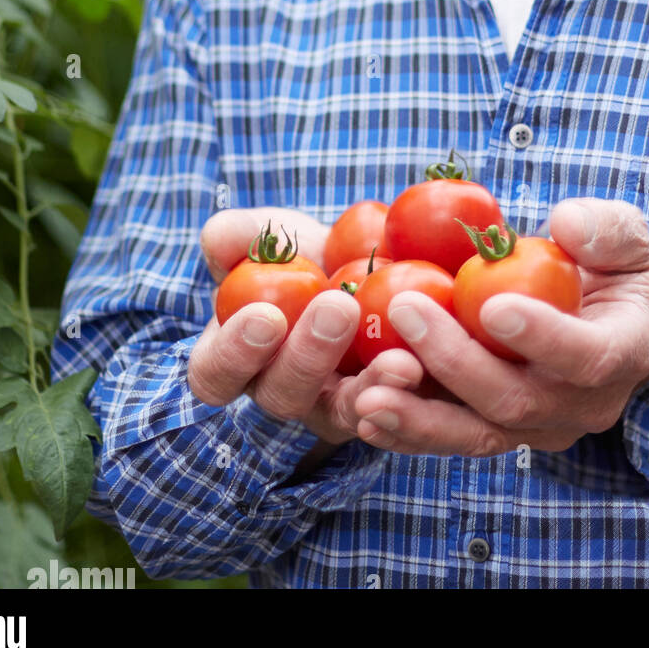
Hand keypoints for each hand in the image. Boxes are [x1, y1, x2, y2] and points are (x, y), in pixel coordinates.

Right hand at [187, 206, 423, 443]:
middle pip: (283, 395)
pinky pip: (400, 412)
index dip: (235, 354)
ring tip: (400, 360)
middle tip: (338, 309)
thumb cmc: (297, 253)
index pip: (216, 374)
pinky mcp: (388, 404)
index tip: (264, 316)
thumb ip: (239, 235)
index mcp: (235, 359)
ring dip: (372, 387)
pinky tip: (432, 369)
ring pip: (345, 412)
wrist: (362, 261)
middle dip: (309, 357)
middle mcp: (281, 390)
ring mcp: (334, 405)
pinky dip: (416, 394)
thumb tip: (221, 237)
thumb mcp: (267, 235)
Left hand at [351, 198, 648, 455]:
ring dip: (419, 417)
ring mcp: (537, 427)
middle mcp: (582, 406)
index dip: (542, 337)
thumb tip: (565, 225)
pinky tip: (363, 411)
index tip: (493, 305)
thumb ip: (606, 228)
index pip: (586, 356)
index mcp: (623, 353)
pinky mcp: (496, 430)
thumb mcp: (624, 237)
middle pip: (516, 400)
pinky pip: (450, 438)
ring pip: (477, 434)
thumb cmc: (612, 266)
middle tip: (405, 309)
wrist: (603, 317)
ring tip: (368, 393)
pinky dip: (406, 430)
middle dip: (456, 361)